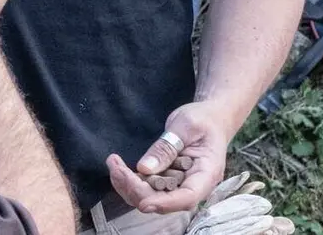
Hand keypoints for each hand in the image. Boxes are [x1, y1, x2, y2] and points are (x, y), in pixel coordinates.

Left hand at [106, 101, 230, 213]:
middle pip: (164, 200)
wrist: (208, 118)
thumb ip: (166, 147)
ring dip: (129, 185)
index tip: (144, 202)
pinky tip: (117, 166)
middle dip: (137, 189)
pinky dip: (130, 180)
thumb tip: (145, 169)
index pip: (188, 197)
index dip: (165, 203)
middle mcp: (193, 185)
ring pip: (152, 197)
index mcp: (206, 173)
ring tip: (113, 164)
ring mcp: (179, 185)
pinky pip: (147, 187)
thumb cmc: (202, 120)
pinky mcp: (166, 180)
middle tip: (116, 166)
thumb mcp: (185, 126)